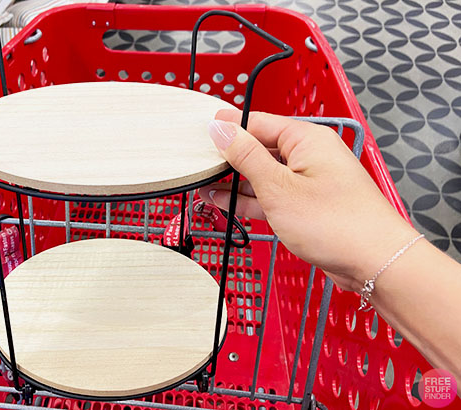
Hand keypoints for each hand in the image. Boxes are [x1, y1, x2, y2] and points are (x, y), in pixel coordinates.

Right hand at [198, 110, 418, 290]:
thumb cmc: (335, 223)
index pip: (258, 122)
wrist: (375, 262)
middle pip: (260, 147)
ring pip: (264, 174)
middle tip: (197, 161)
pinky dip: (250, 199)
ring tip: (203, 183)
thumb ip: (246, 156)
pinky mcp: (308, 206)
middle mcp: (309, 155)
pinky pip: (272, 195)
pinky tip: (224, 201)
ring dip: (235, 181)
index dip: (229, 127)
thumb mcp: (278, 187)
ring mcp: (309, 182)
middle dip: (229, 156)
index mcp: (306, 139)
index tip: (201, 131)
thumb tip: (222, 130)